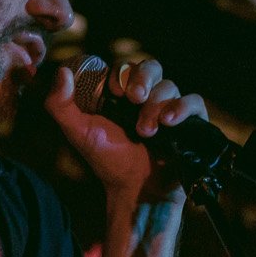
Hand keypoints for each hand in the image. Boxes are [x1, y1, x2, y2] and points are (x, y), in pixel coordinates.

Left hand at [44, 57, 207, 204]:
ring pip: (170, 86)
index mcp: (122, 95)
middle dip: (142, 78)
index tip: (115, 91)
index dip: (121, 73)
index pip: (126, 67)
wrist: (135, 190)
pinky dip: (182, 107)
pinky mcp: (190, 123)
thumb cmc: (108, 161)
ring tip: (145, 132)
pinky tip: (169, 122)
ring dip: (156, 105)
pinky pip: (194, 102)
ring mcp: (170, 109)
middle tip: (133, 98)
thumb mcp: (78, 132)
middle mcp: (148, 97)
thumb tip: (62, 72)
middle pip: (152, 67)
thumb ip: (60, 105)